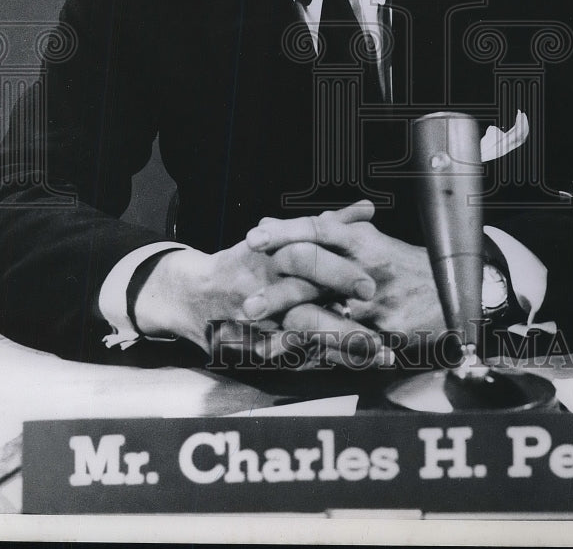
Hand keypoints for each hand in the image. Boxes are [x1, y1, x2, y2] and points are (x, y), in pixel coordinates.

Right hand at [132, 200, 381, 353]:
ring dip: (342, 349)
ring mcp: (261, 324)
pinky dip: (324, 360)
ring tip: (378, 355)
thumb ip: (330, 224)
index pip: (307, 262)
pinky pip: (294, 357)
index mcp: (273, 257)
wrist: (194, 294)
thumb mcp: (283, 234)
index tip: (370, 287)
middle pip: (306, 309)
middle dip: (343, 325)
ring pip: (303, 338)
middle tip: (379, 338)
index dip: (338, 275)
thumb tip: (369, 208)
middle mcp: (265, 291)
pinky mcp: (258, 347)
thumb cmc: (248, 259)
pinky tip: (353, 365)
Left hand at [243, 200, 445, 350]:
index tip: (254, 238)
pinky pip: (347, 347)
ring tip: (262, 339)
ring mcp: (377, 304)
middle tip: (247, 302)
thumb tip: (285, 222)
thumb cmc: (406, 266)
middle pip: (315, 269)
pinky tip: (295, 361)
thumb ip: (331, 234)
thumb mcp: (373, 242)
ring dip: (291, 328)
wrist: (457, 294)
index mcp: (364, 242)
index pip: (318, 230)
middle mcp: (367, 269)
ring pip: (326, 314)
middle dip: (279, 288)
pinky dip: (320, 355)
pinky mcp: (386, 334)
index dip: (285, 232)